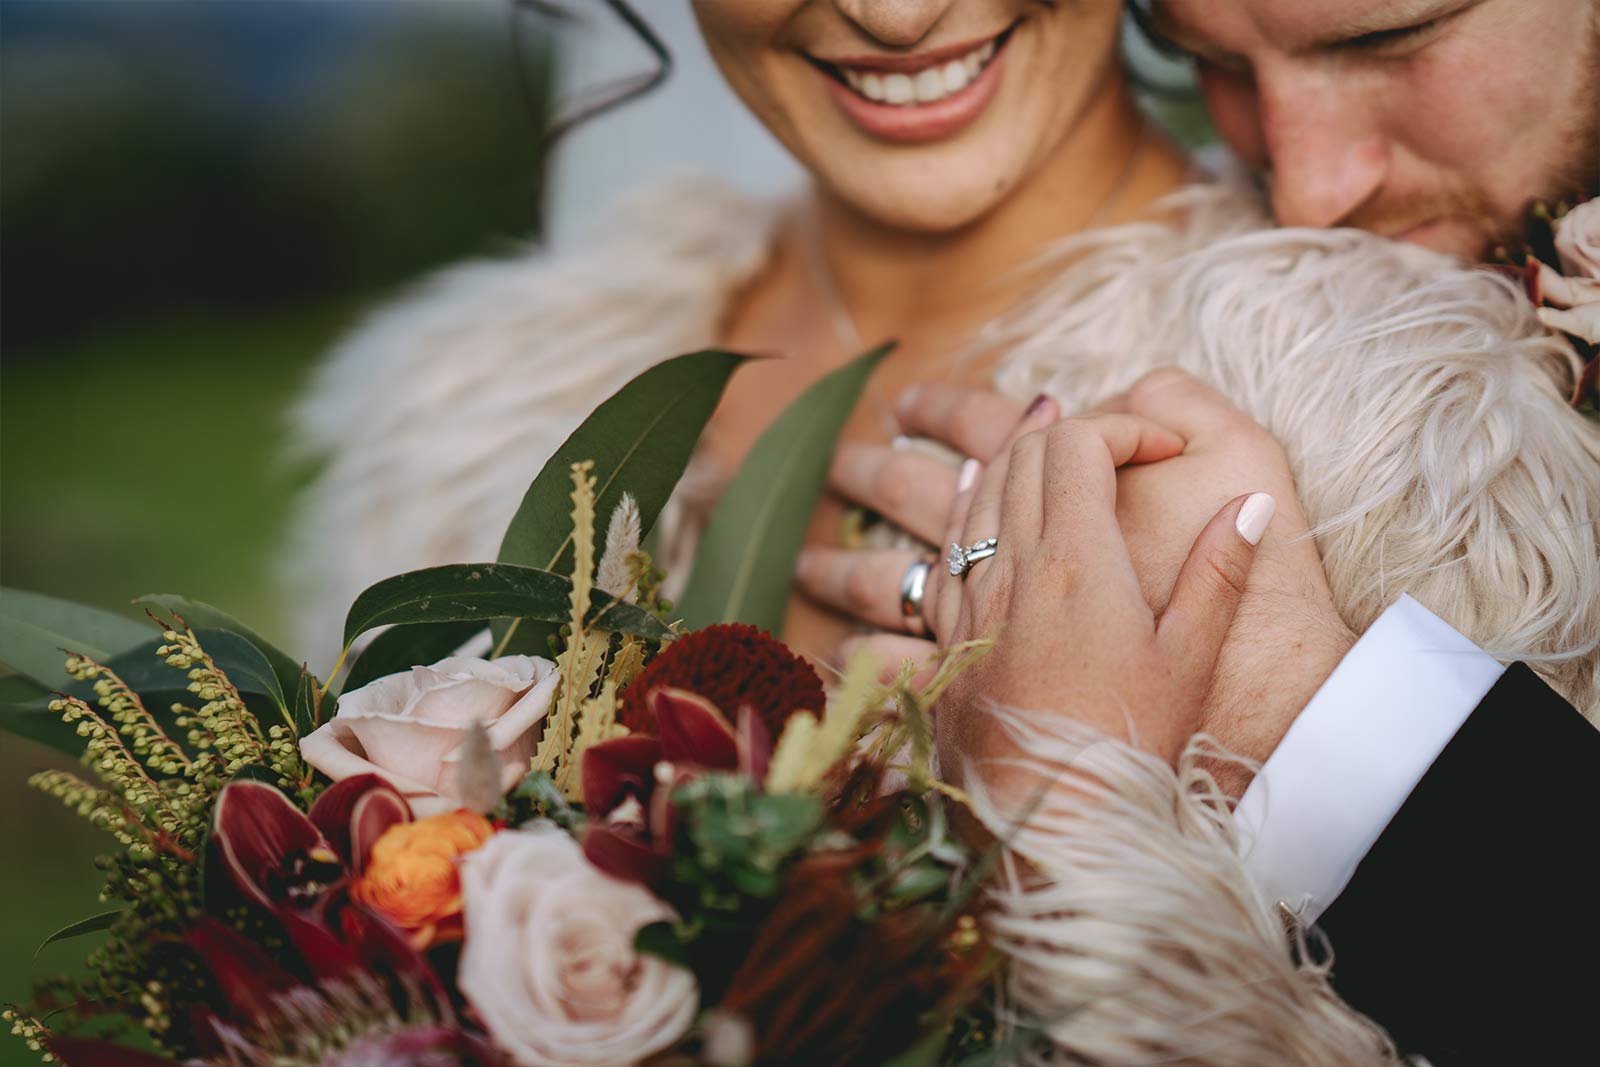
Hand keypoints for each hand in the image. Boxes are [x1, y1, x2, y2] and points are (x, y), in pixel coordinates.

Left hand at [798, 369, 1355, 793]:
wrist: (1048, 824)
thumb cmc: (1130, 745)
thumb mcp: (1191, 659)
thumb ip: (1219, 573)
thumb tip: (1246, 504)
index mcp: (1077, 560)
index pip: (1076, 442)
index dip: (1120, 425)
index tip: (1161, 448)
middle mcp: (1012, 567)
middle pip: (1016, 456)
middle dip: (1059, 427)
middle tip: (1100, 436)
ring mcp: (972, 602)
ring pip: (970, 495)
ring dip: (998, 458)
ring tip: (1024, 442)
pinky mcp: (947, 641)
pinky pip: (941, 552)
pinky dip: (960, 513)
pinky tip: (965, 507)